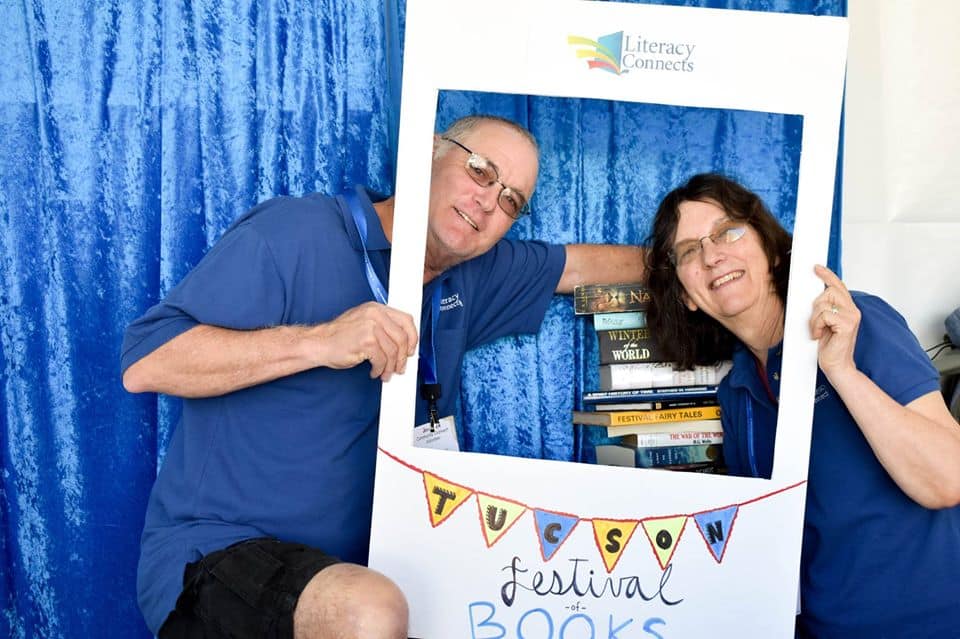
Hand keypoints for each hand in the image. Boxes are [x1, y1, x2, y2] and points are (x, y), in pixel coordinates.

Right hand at [312, 302, 417, 380]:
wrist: (319, 343)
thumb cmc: (340, 336)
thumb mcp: (363, 322)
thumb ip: (383, 327)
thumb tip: (402, 342)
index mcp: (376, 308)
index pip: (406, 320)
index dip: (413, 337)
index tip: (411, 350)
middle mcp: (375, 315)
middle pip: (402, 338)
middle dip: (403, 357)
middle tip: (400, 367)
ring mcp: (370, 327)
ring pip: (393, 351)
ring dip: (390, 367)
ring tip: (385, 372)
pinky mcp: (366, 341)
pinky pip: (382, 360)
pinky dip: (380, 369)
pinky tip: (374, 371)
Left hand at [809, 264, 860, 378]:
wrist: (836, 366)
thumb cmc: (829, 346)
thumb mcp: (824, 323)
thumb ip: (824, 309)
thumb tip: (812, 295)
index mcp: (848, 308)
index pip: (838, 286)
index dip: (827, 275)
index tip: (816, 268)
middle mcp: (852, 310)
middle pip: (828, 292)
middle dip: (816, 307)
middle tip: (816, 323)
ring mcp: (851, 317)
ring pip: (823, 304)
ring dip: (814, 319)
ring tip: (818, 331)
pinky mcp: (847, 324)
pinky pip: (823, 315)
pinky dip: (816, 326)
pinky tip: (819, 335)